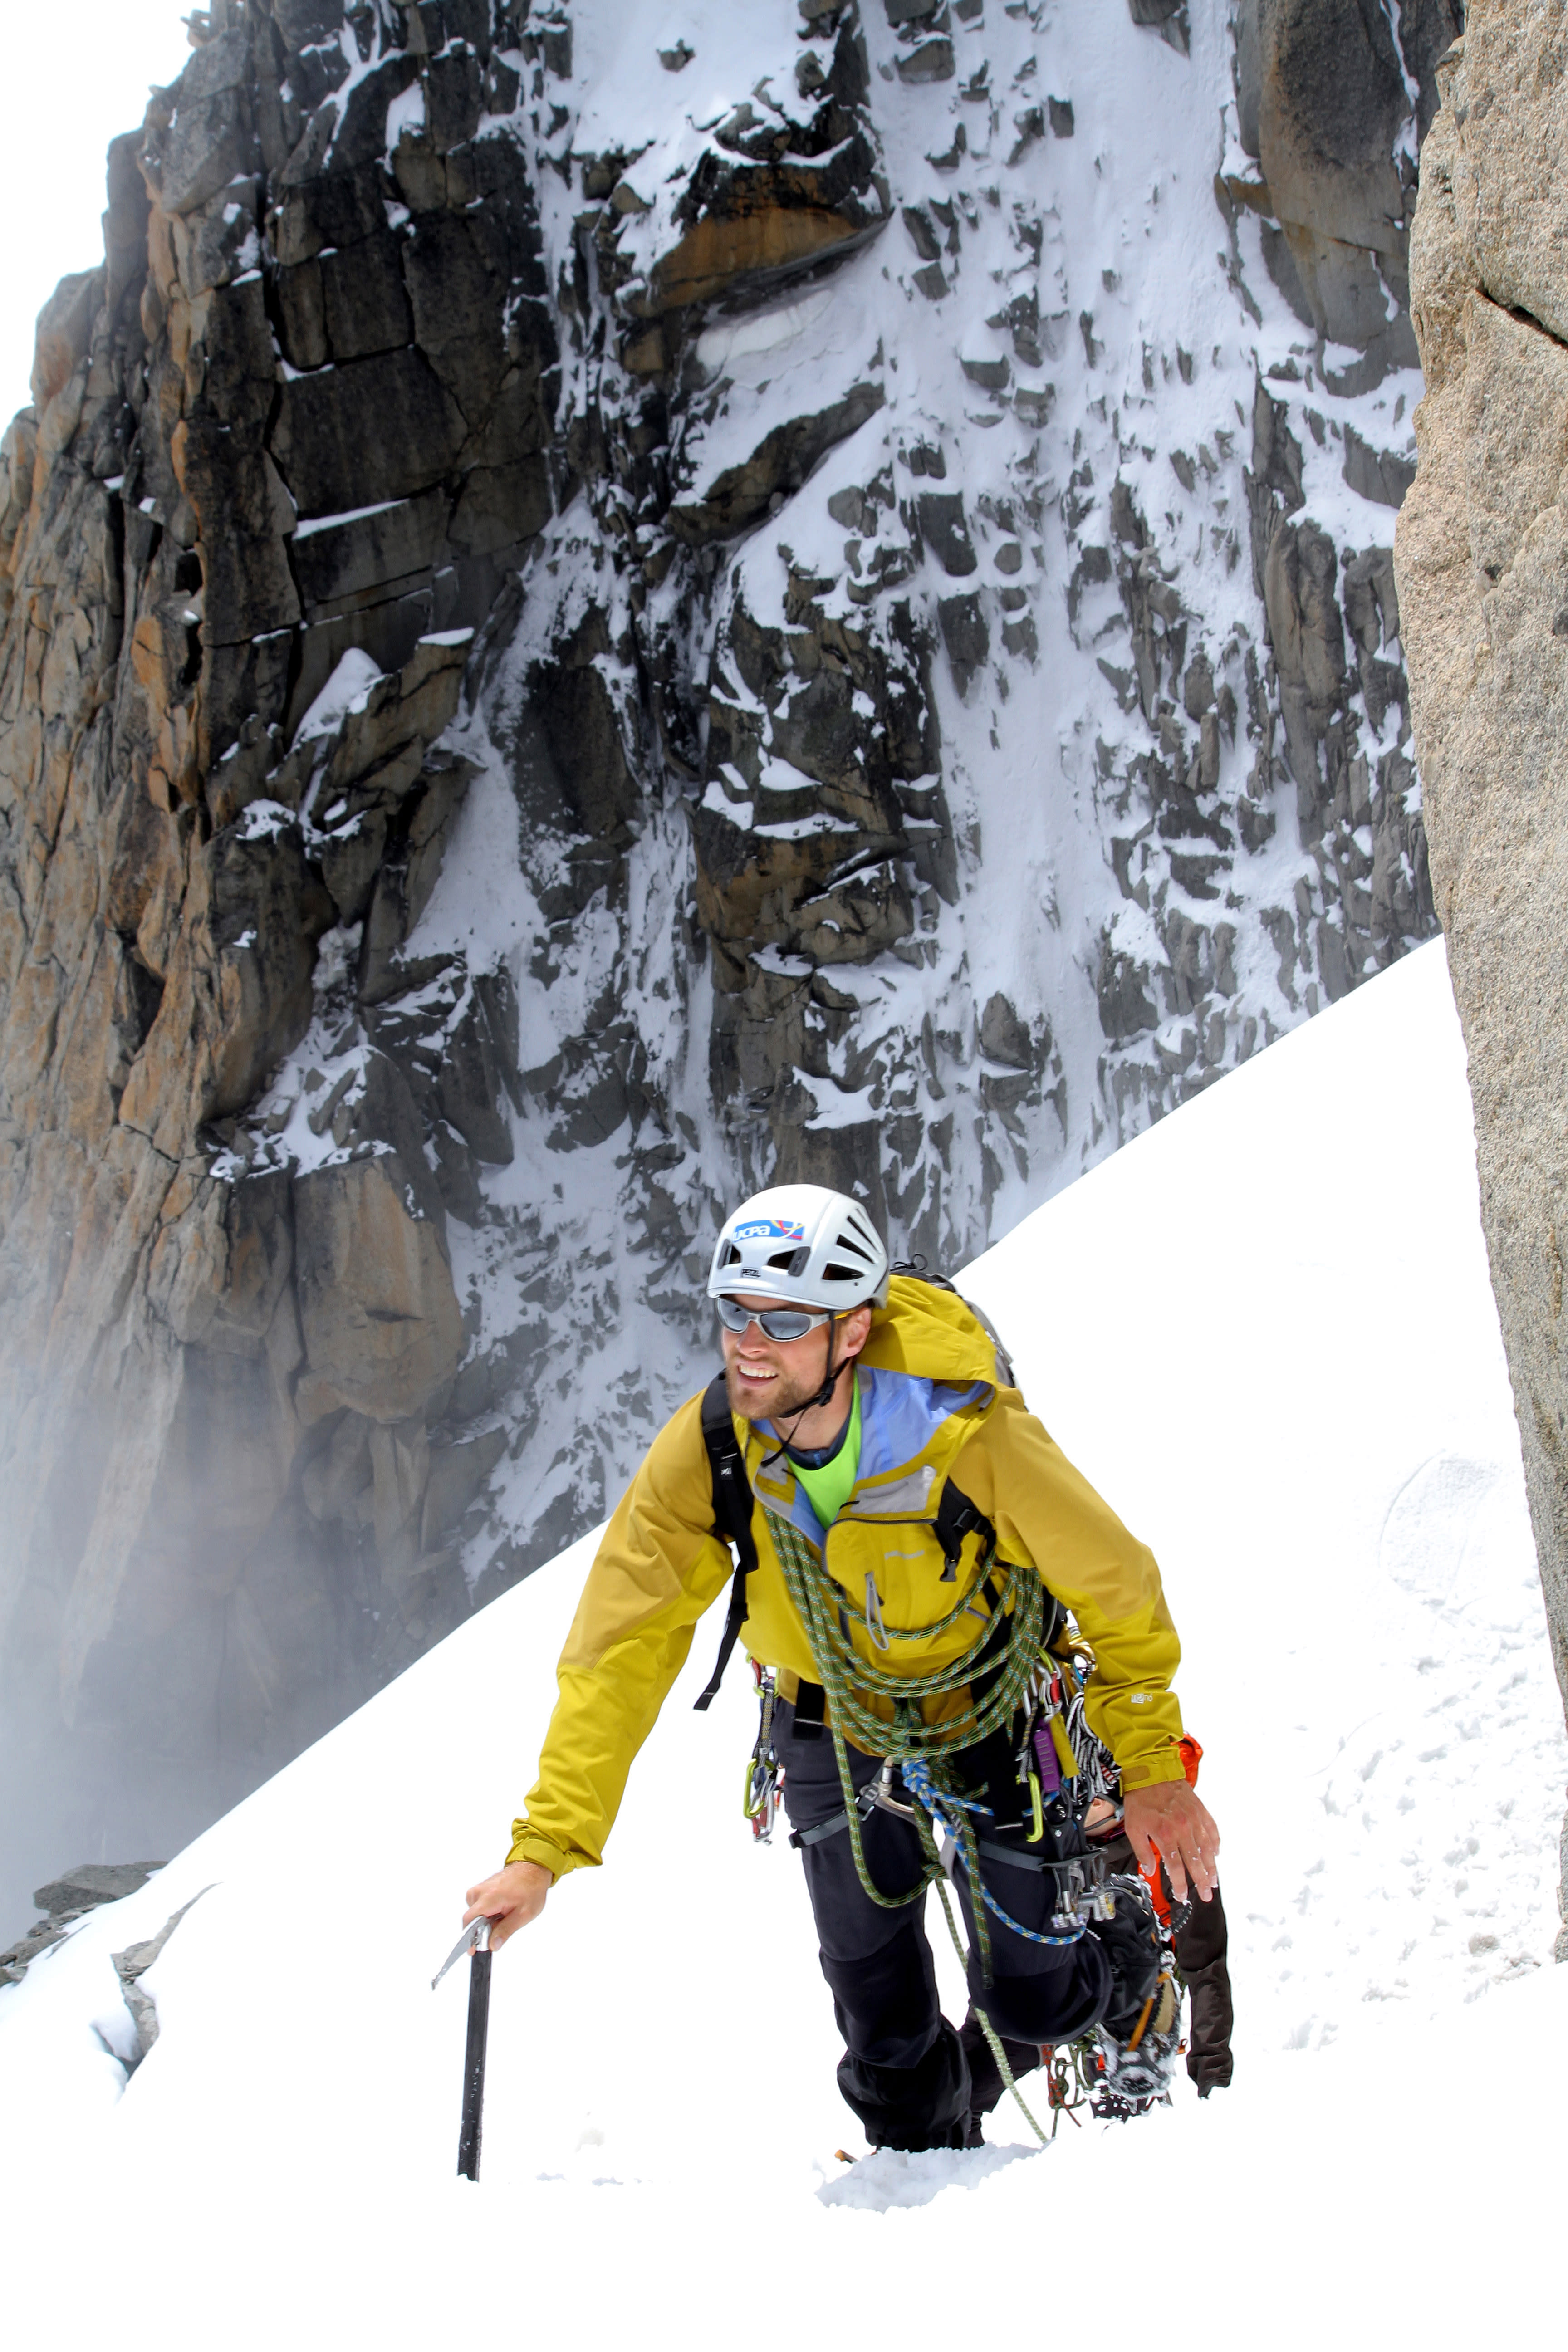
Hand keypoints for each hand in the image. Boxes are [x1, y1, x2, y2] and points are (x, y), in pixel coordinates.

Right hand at [463, 1859, 551, 1950]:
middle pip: (472, 1919)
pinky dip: (487, 1912)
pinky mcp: (481, 1889)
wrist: (533, 1869)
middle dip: (484, 1929)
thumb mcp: (523, 1915)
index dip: (470, 1938)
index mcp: (489, 1897)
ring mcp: (479, 1889)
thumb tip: (492, 1945)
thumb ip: (505, 1931)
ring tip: (505, 1915)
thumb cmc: (531, 1888)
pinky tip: (501, 1910)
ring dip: (486, 1921)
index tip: (473, 1950)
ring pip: (475, 1914)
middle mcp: (480, 1892)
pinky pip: (478, 1907)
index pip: (469, 1921)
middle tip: (503, 1925)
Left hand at [1122, 1781, 1219, 1905]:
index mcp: (1165, 1834)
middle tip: (1207, 1895)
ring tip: (1214, 1880)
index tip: (1182, 1896)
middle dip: (1202, 1882)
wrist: (1152, 1771)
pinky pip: (1212, 1830)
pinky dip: (1215, 1843)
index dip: (1180, 1884)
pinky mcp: (1200, 1810)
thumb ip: (1142, 1851)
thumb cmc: (1141, 1798)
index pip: (1176, 1867)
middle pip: (1196, 1862)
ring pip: (1207, 1849)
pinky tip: (1216, 1853)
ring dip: (1212, 1867)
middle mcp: (1183, 1828)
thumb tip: (1150, 1869)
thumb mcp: (1133, 1827)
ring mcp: (1194, 1819)